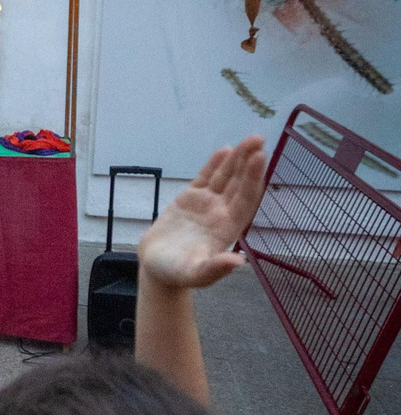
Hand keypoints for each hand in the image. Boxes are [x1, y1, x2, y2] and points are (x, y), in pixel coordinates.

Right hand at [137, 135, 265, 288]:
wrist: (155, 267)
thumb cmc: (176, 274)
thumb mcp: (195, 275)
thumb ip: (215, 268)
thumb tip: (239, 261)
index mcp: (228, 228)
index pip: (244, 199)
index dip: (252, 179)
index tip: (259, 158)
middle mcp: (222, 213)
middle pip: (238, 183)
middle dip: (249, 162)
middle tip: (258, 139)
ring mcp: (206, 204)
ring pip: (225, 177)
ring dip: (237, 159)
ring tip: (249, 140)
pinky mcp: (189, 199)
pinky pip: (205, 178)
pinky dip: (214, 164)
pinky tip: (224, 151)